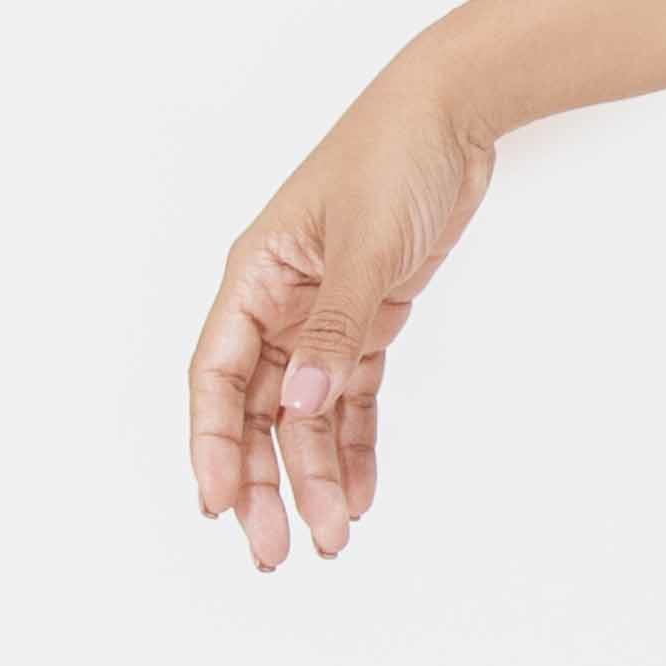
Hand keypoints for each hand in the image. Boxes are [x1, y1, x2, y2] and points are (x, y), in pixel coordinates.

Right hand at [187, 54, 497, 567]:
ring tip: (333, 539)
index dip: (212, 446)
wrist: (454, 113)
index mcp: (252, 279)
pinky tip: (361, 492)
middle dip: (262, 483)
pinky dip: (353, 444)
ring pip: (306, 413)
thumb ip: (334, 329)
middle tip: (276, 552)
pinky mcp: (369, 317)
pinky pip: (351, 395)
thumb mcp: (362, 245)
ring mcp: (322, 314)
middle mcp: (278, 303)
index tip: (216, 506)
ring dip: (314, 474)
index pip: (216, 378)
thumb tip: (299, 403)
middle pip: (258, 411)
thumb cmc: (391, 158)